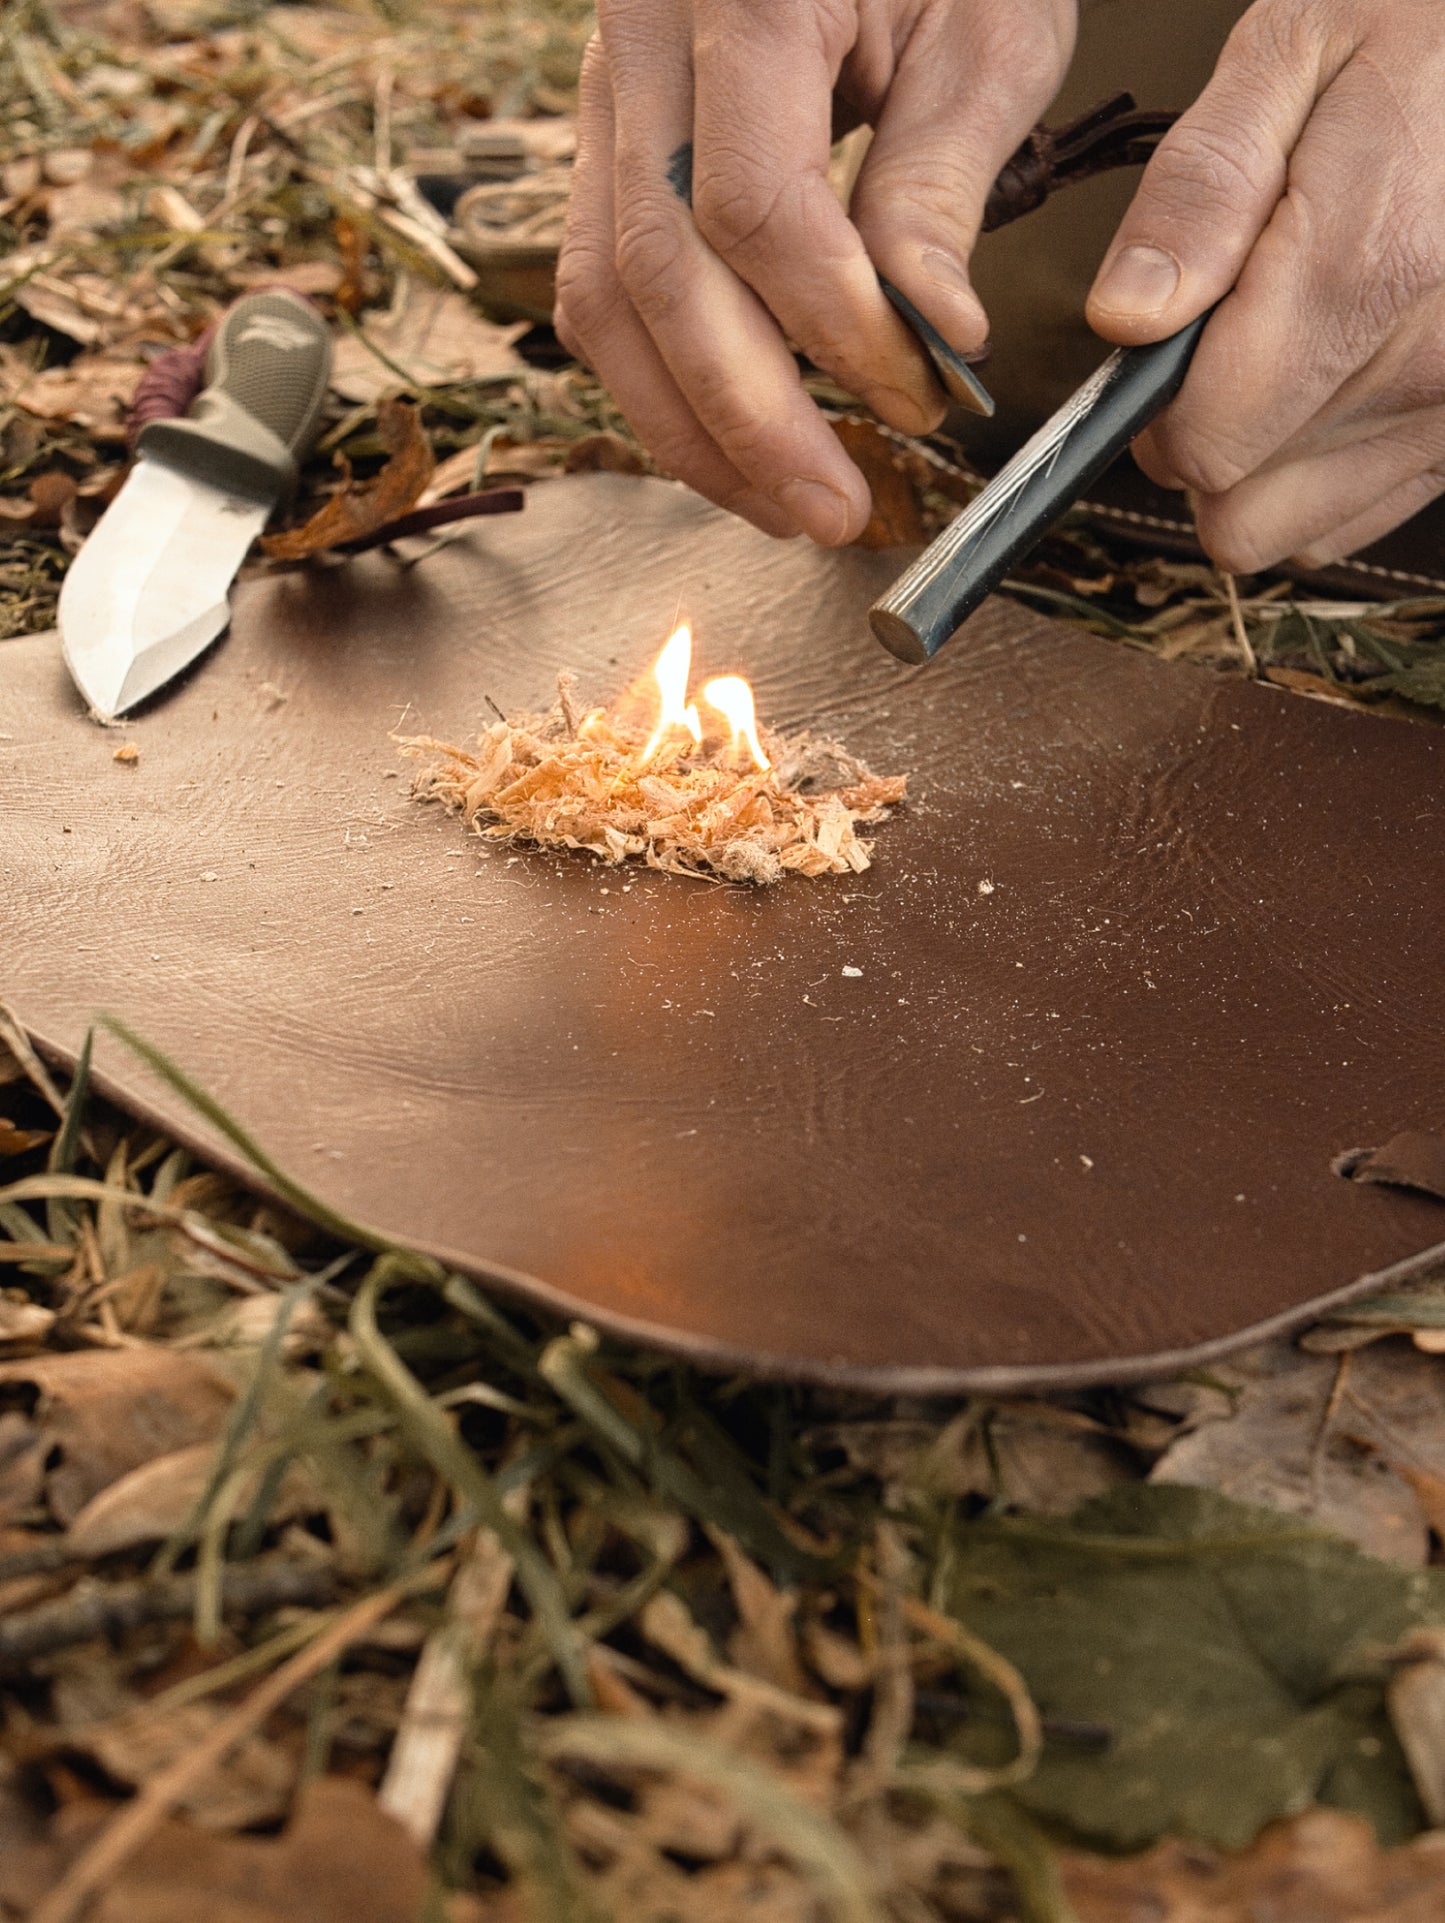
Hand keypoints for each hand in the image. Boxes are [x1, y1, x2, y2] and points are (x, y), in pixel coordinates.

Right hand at [555, 0, 1074, 545]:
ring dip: (689, 426)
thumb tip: (929, 335)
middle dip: (749, 420)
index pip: (755, 209)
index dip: (835, 329)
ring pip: (603, 297)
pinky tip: (732, 434)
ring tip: (779, 501)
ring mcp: (603, 87)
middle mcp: (639, 39)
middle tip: (833, 510)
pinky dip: (661, 375)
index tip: (920, 397)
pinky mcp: (606, 134)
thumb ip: (941, 182)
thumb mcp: (983, 27)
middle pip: (658, 274)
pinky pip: (600, 277)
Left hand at [1087, 0, 1444, 571]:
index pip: (1206, 444)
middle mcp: (1430, 365)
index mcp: (1369, 268)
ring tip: (1292, 342)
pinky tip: (1334, 375)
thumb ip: (1199, 191)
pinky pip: (1350, 517)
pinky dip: (1320, 468)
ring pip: (1287, 527)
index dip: (1156, 408)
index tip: (1168, 340)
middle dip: (1203, 432)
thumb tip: (1128, 318)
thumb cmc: (1422, 32)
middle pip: (1236, 501)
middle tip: (1232, 328)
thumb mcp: (1290, 53)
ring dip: (1260, 458)